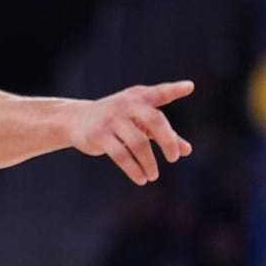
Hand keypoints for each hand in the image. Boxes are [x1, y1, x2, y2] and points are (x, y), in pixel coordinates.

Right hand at [70, 80, 193, 184]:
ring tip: (153, 176)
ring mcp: (111, 119)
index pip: (160, 93)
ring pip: (138, 144)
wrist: (76, 120)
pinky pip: (121, 155)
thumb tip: (187, 150)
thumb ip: (164, 133)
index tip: (189, 87)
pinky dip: (134, 170)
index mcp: (138, 97)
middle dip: (168, 142)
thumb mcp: (139, 122)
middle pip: (154, 120)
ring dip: (149, 163)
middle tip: (174, 158)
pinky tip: (141, 179)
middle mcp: (126, 104)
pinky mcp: (99, 135)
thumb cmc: (116, 120)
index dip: (174, 89)